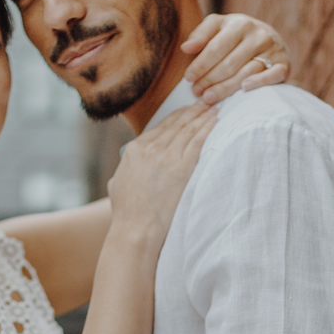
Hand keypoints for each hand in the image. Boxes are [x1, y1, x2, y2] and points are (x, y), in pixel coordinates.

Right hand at [106, 103, 217, 248]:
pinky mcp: (182, 168)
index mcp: (134, 149)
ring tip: (214, 109)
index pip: (161, 127)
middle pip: (177, 124)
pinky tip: (215, 122)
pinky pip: (198, 141)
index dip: (177, 117)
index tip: (187, 112)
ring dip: (203, 117)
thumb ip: (125, 169)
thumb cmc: (127, 214)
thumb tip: (128, 166)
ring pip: (189, 129)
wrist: (136, 229)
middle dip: (193, 112)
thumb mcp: (118, 184)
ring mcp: (166, 157)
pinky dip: (207, 129)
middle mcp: (150, 148)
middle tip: (205, 103)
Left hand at [183, 12, 290, 103]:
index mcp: (240, 23)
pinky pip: (272, 76)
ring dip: (225, 88)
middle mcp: (258, 34)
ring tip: (209, 97)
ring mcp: (273, 49)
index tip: (188, 78)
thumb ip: (201, 34)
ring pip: (246, 72)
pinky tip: (243, 89)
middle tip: (197, 92)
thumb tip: (186, 48)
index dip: (200, 64)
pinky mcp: (284, 64)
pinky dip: (259, 82)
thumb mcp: (219, 27)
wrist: (269, 38)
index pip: (216, 47)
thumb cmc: (236, 36)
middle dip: (210, 79)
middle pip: (229, 63)